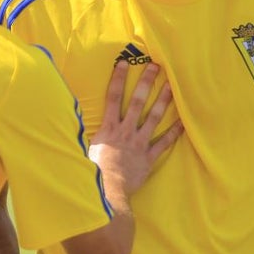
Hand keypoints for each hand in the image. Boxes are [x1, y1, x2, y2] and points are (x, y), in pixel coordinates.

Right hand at [90, 60, 180, 195]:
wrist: (107, 190)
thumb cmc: (93, 172)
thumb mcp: (83, 149)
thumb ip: (83, 134)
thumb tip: (69, 121)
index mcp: (108, 128)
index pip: (113, 97)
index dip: (118, 79)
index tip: (124, 63)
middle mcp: (125, 131)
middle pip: (137, 102)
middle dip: (146, 83)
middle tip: (156, 67)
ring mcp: (138, 143)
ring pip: (154, 118)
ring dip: (163, 101)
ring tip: (172, 86)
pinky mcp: (148, 157)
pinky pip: (164, 143)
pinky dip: (174, 132)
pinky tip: (184, 121)